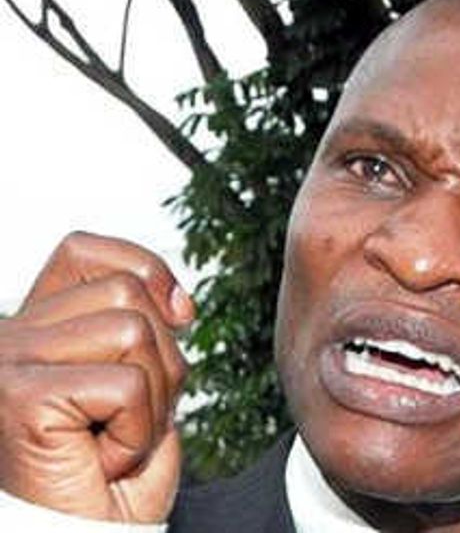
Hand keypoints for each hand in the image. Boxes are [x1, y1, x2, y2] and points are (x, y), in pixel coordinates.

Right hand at [0, 232, 193, 522]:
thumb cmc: (115, 473)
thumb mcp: (144, 380)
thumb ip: (146, 325)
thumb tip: (177, 300)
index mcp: (38, 326)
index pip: (88, 249)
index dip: (146, 270)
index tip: (180, 315)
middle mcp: (11, 335)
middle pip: (127, 292)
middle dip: (160, 360)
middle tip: (129, 416)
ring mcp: (8, 361)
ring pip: (133, 331)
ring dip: (152, 399)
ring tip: (116, 436)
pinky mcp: (18, 394)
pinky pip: (127, 385)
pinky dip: (137, 431)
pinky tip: (102, 458)